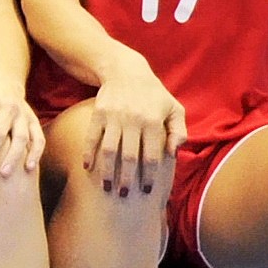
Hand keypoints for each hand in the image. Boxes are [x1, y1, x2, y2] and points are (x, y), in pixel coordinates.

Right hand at [86, 67, 185, 198]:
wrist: (126, 71)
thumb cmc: (154, 95)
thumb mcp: (174, 108)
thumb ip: (179, 131)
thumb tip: (174, 153)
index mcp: (153, 122)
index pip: (152, 155)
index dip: (150, 175)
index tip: (148, 191)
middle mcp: (133, 120)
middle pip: (129, 157)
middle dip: (127, 179)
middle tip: (125, 196)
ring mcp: (113, 117)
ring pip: (109, 150)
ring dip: (107, 171)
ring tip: (107, 188)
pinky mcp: (98, 114)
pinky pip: (92, 137)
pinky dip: (88, 154)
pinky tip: (87, 168)